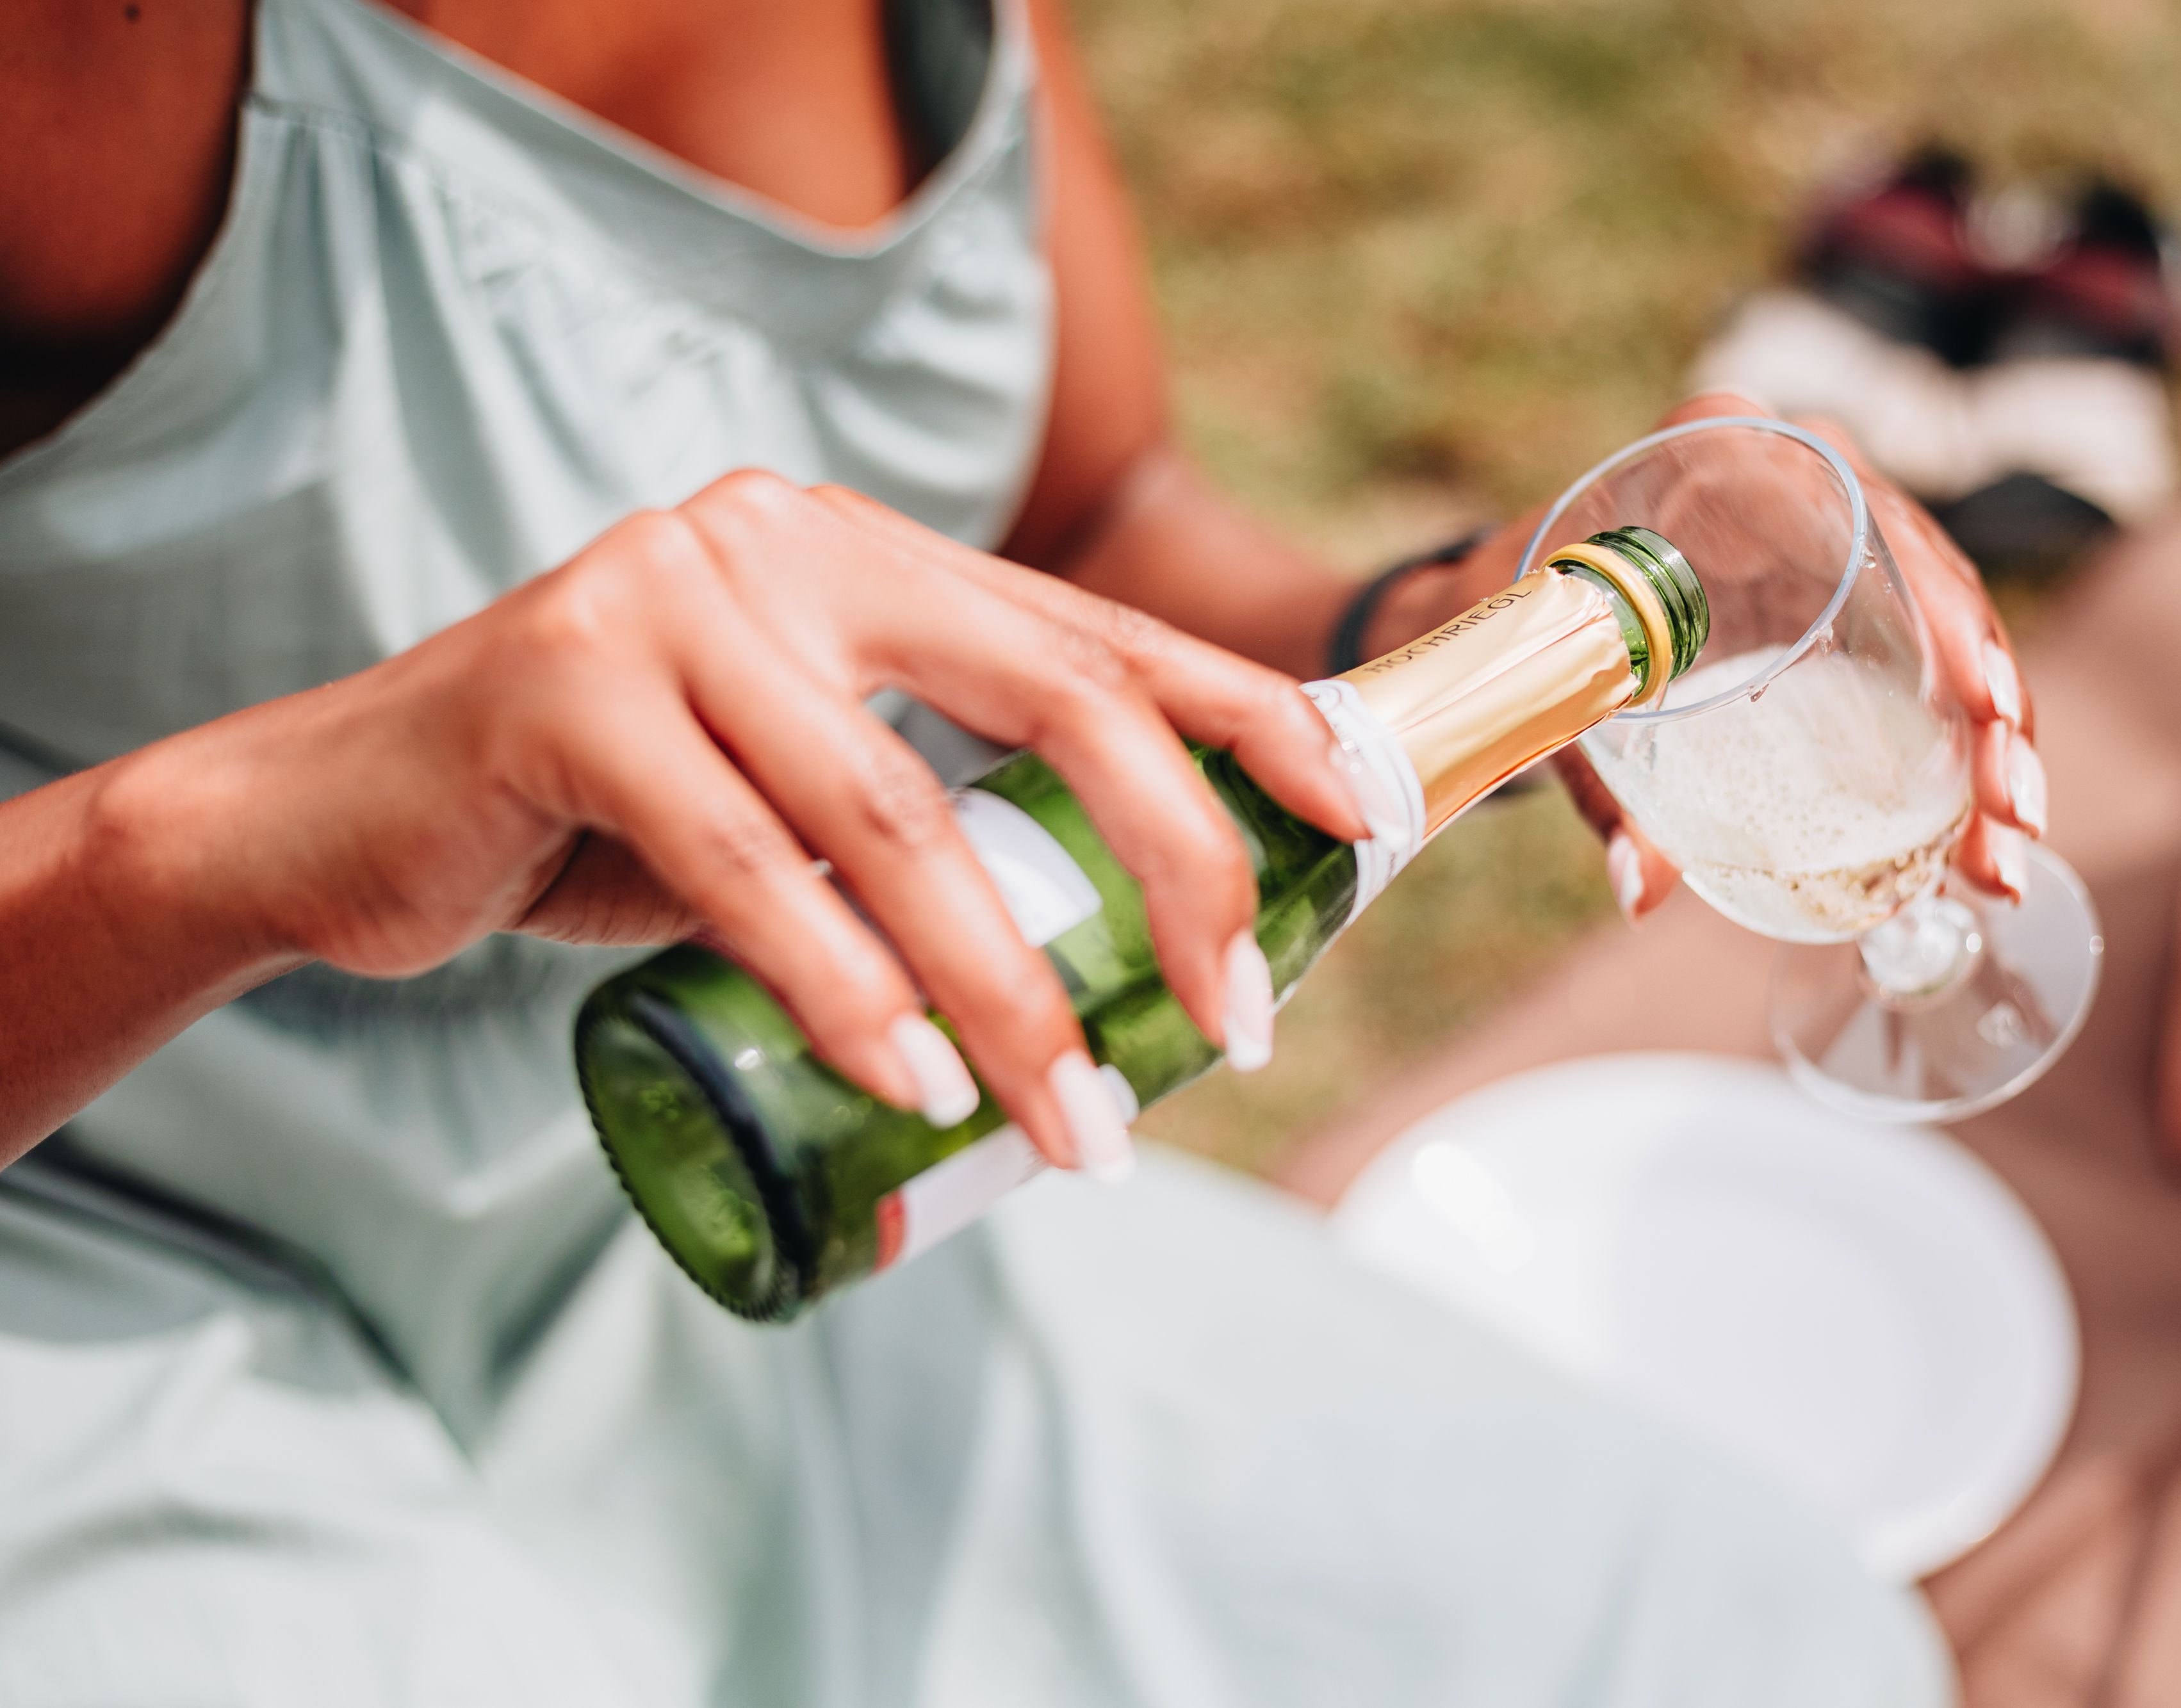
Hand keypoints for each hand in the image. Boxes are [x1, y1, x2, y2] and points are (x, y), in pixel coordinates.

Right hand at [112, 472, 1367, 1170]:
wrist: (342, 814)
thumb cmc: (600, 821)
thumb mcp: (789, 801)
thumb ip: (927, 832)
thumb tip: (1122, 974)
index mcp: (863, 552)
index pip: (1098, 634)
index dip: (1246, 719)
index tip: (1360, 822)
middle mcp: (782, 541)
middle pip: (1051, 699)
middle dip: (1174, 870)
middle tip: (1240, 1026)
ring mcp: (665, 598)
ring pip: (899, 818)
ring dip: (1013, 994)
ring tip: (1083, 1127)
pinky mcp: (563, 689)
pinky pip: (751, 867)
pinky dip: (849, 995)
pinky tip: (917, 1090)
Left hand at [1359, 391, 2046, 917]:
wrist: (1507, 606)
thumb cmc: (1527, 623)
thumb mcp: (1556, 693)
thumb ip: (1599, 788)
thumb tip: (1640, 892)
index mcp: (1726, 449)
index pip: (1868, 516)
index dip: (1942, 604)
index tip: (1976, 697)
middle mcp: (1800, 478)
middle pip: (1933, 588)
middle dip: (1991, 707)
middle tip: (2010, 813)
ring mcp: (1835, 540)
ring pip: (1948, 634)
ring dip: (1994, 743)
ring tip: (2008, 847)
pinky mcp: (1847, 603)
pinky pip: (1925, 662)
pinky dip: (1959, 744)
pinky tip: (1987, 827)